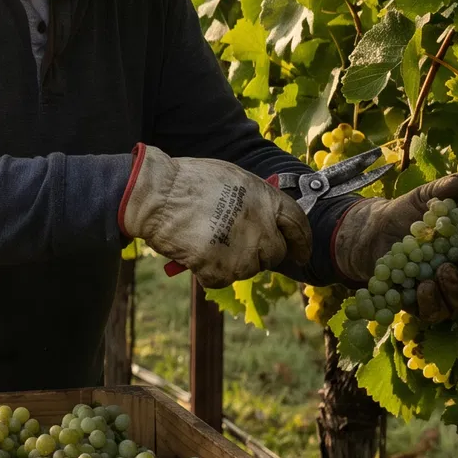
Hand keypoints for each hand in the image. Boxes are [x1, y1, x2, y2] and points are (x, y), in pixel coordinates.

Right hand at [120, 145, 310, 286]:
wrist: (156, 195)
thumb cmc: (188, 182)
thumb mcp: (232, 178)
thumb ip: (256, 199)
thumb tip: (268, 218)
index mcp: (266, 199)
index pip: (298, 224)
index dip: (301, 241)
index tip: (300, 252)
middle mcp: (261, 226)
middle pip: (274, 253)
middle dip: (259, 253)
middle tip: (235, 245)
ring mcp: (242, 250)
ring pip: (247, 269)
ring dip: (231, 262)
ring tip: (207, 242)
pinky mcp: (221, 269)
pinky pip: (220, 279)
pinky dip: (207, 272)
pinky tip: (194, 253)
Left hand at [333, 174, 457, 320]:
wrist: (372, 232)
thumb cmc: (408, 214)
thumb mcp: (426, 197)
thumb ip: (447, 189)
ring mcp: (448, 292)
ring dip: (457, 289)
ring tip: (443, 270)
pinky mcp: (424, 305)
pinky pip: (435, 312)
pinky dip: (431, 301)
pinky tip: (423, 286)